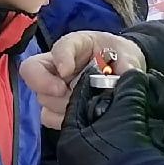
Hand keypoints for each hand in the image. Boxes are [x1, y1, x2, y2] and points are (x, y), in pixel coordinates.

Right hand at [20, 32, 145, 127]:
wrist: (121, 71)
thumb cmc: (119, 57)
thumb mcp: (128, 54)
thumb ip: (128, 63)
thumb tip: (127, 74)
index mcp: (75, 45)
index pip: (60, 47)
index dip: (61, 58)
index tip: (66, 72)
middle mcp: (57, 64)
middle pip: (35, 72)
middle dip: (48, 85)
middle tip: (67, 92)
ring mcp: (53, 86)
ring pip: (42, 98)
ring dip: (61, 105)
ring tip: (84, 105)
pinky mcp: (56, 107)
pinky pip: (48, 117)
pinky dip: (61, 119)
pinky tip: (79, 118)